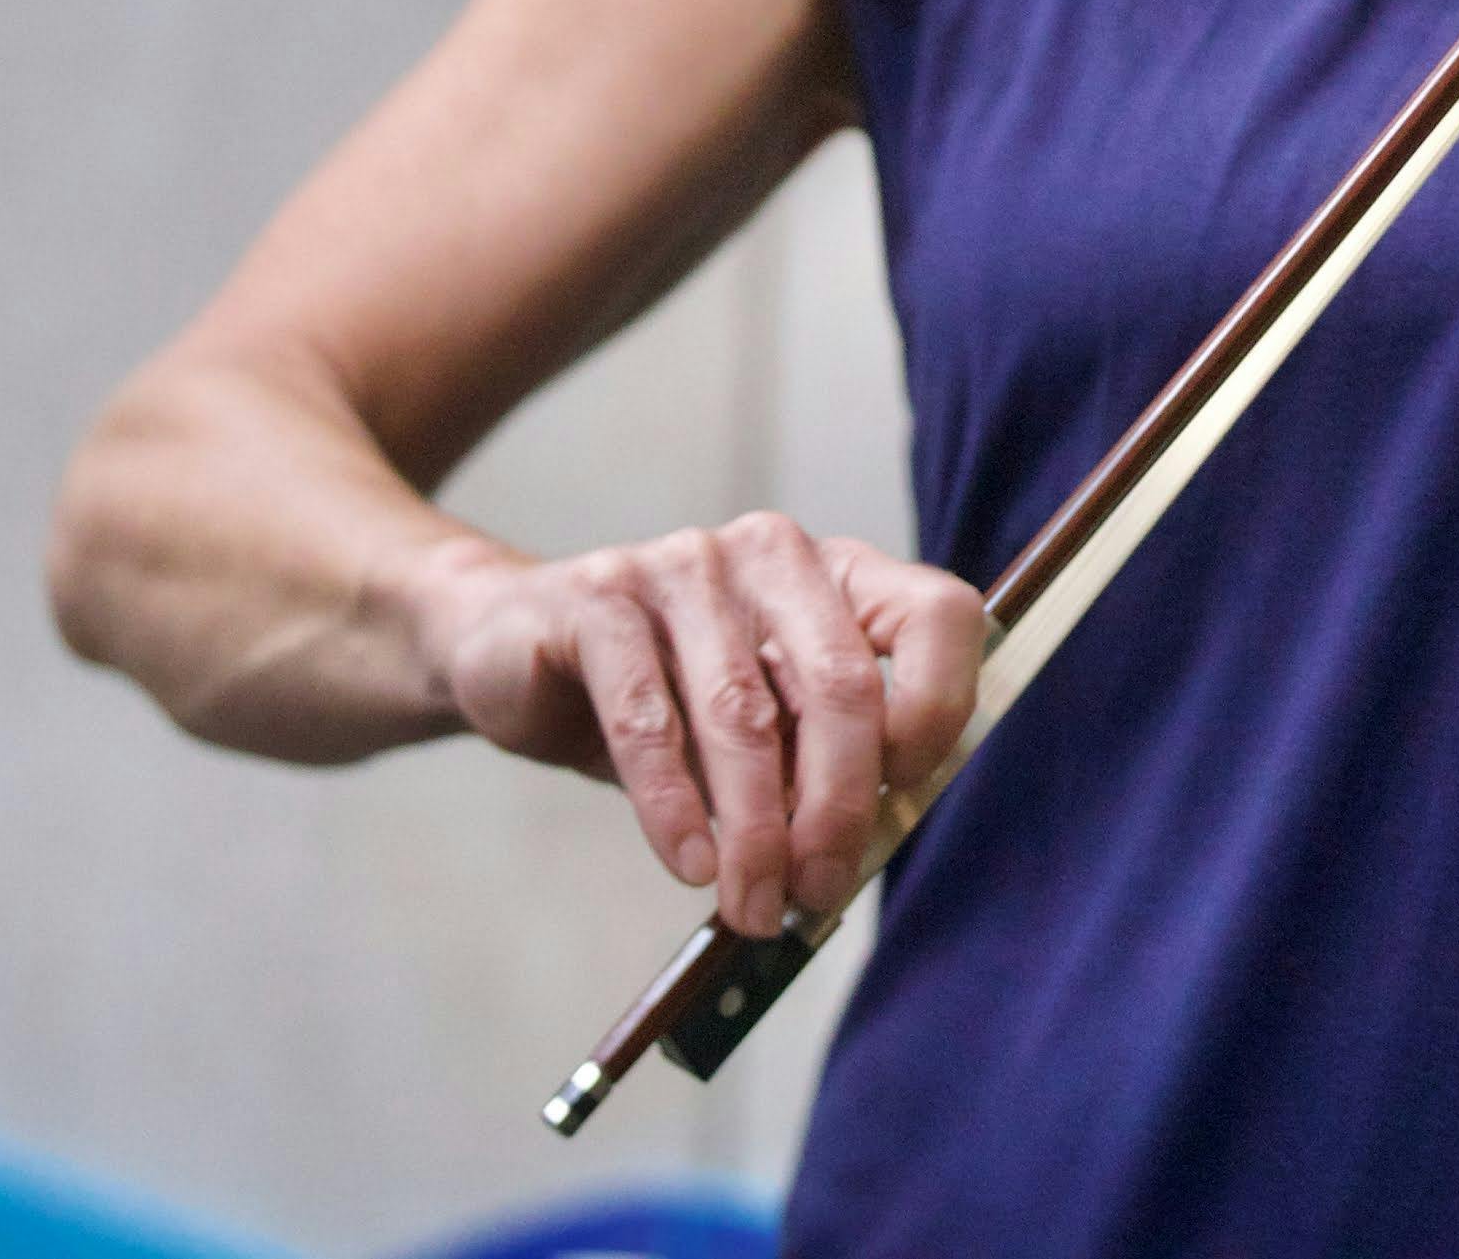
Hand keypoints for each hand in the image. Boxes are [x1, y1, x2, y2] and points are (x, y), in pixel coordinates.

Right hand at [415, 514, 986, 934]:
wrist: (519, 652)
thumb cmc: (669, 702)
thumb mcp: (762, 731)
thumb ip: (815, 768)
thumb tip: (857, 857)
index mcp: (839, 574)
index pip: (936, 616)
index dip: (939, 709)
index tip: (908, 796)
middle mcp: (774, 553)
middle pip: (841, 682)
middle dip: (837, 806)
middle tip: (819, 890)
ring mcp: (686, 565)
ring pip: (742, 713)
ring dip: (754, 831)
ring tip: (752, 905)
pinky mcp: (600, 597)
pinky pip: (648, 718)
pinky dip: (673, 806)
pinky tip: (688, 863)